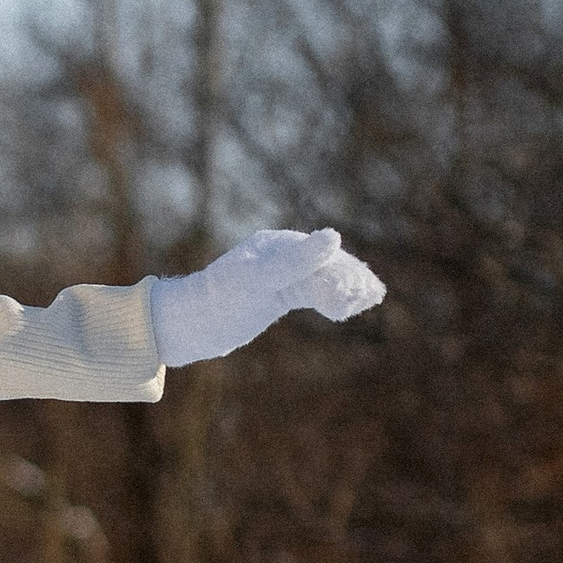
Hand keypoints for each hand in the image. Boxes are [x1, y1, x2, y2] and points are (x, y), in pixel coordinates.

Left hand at [150, 227, 385, 368]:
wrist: (193, 324)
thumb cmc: (221, 299)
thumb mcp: (258, 280)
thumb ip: (296, 261)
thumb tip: (334, 237)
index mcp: (276, 245)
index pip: (318, 254)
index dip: (342, 271)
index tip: (358, 292)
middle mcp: (282, 255)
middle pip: (326, 265)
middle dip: (349, 280)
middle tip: (369, 296)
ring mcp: (282, 274)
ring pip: (325, 279)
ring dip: (347, 289)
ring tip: (366, 300)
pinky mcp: (280, 294)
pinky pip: (315, 293)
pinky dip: (334, 299)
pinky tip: (348, 308)